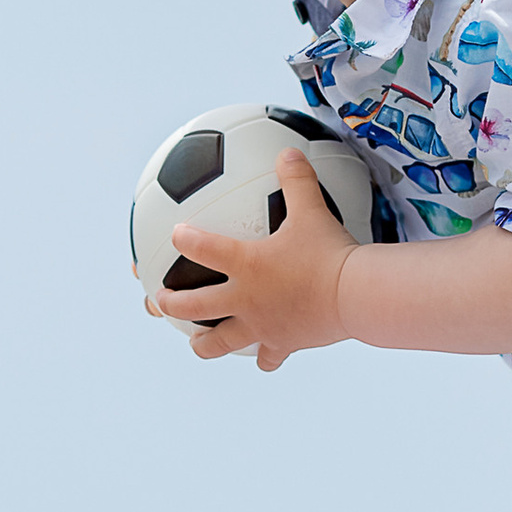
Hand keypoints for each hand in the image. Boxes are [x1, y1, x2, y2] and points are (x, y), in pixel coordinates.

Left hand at [149, 149, 356, 368]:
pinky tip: (264, 360)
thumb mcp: (313, 210)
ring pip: (221, 342)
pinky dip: (266, 358)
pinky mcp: (283, 343)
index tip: (174, 235)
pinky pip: (270, 356)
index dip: (185, 240)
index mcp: (245, 264)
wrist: (354, 296)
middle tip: (158, 300)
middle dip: (171, 304)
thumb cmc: (330, 251)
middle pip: (195, 307)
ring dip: (205, 343)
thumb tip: (288, 151)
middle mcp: (245, 299)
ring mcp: (261, 326)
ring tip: (196, 344)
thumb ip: (297, 179)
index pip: (203, 249)